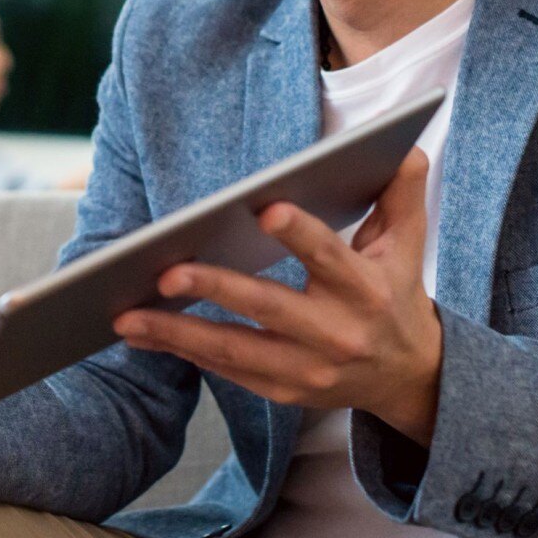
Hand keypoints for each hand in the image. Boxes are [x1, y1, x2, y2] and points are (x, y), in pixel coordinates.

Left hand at [114, 148, 444, 444]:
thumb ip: (402, 196)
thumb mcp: (406, 246)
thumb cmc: (395, 294)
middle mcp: (337, 333)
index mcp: (366, 289)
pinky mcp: (285, 391)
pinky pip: (228, 370)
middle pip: (268, 307)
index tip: (264, 207)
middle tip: (165, 272)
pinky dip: (184, 352)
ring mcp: (309, 369)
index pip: (330, 255)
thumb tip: (405, 146)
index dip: (299, 234)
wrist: (411, 376)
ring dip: (177, 333)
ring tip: (127, 316)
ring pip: (235, 350)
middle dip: (215, 288)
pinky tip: (144, 334)